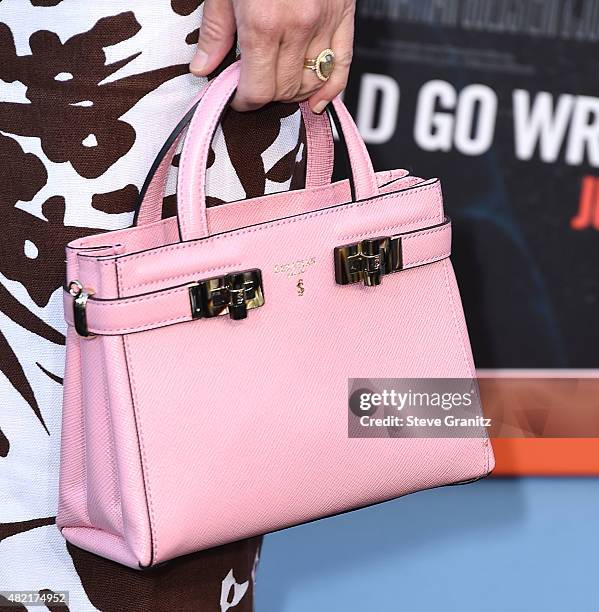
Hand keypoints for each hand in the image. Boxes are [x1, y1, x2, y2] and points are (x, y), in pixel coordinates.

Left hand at [190, 0, 354, 113]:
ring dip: (293, 93)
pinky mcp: (344, 15)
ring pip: (311, 82)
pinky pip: (342, 65)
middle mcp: (297, 27)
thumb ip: (216, 30)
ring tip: (278, 86)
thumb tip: (204, 67)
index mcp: (263, 23)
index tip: (238, 97)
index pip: (258, 90)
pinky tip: (317, 101)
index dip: (245, 101)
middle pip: (284, 90)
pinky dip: (331, 89)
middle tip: (253, 85)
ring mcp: (324, 22)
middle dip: (266, 96)